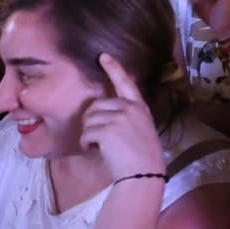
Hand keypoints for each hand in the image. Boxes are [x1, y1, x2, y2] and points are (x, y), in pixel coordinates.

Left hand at [82, 54, 166, 182]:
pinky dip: (85, 143)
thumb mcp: (142, 128)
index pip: (126, 83)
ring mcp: (119, 117)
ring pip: (89, 118)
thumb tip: (104, 113)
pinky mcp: (108, 129)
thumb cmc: (143, 156)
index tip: (103, 56)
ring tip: (96, 145)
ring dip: (88, 133)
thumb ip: (128, 116)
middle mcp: (130, 108)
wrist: (143, 172)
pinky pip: (86, 133)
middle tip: (96, 136)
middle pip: (97, 104)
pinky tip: (93, 150)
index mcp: (139, 107)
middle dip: (91, 120)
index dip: (114, 68)